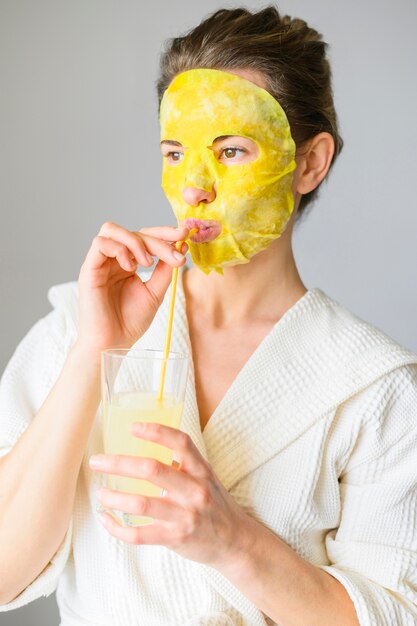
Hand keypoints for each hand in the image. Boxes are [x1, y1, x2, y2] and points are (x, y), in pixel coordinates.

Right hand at [76, 222, 188, 354]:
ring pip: (112, 229)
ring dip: (135, 241)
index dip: (164, 232)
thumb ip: (166, 270)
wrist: (112, 344)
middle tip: (174, 253)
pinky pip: (100, 244)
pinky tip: (130, 267)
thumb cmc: (130, 322)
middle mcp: (113, 260)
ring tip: (147, 263)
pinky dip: (119, 250)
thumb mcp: (155, 292)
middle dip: (157, 238)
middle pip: (133, 232)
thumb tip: (181, 246)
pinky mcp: (88, 269)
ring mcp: (100, 263)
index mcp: (128, 263)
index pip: (145, 237)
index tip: (185, 233)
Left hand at [89, 423, 253, 569]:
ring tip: (100, 493)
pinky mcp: (176, 538)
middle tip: (97, 462)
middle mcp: (194, 490)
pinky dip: (118, 528)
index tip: (132, 427)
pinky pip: (140, 535)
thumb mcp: (205, 476)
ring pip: (142, 504)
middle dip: (119, 464)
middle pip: (152, 470)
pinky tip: (107, 519)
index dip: (156, 432)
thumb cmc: (214, 503)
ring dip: (115, 497)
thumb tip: (144, 446)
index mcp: (201, 470)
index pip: (180, 442)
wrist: (235, 540)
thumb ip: (182, 462)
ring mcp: (185, 515)